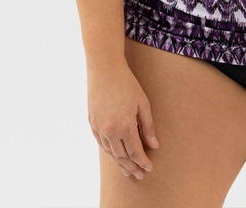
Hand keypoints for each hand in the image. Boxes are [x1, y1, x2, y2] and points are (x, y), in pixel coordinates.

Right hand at [87, 62, 158, 179]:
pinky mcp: (92, 123)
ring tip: (129, 169)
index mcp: (124, 126)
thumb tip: (153, 145)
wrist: (105, 69)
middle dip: (132, 167)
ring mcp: (98, 128)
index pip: (135, 152)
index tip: (149, 168)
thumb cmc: (127, 84)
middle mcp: (109, 130)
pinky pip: (101, 143)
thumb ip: (148, 126)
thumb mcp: (143, 103)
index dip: (142, 162)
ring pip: (110, 152)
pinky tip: (116, 154)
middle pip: (121, 156)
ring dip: (120, 162)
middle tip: (140, 175)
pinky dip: (110, 151)